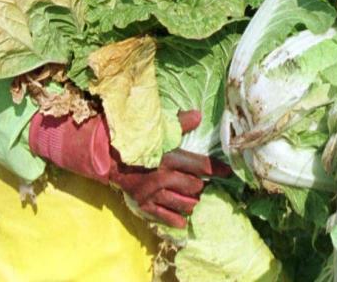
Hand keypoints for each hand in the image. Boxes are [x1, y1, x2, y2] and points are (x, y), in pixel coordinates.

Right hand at [110, 110, 230, 227]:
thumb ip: (180, 123)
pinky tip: (183, 221)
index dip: (217, 169)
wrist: (108, 158)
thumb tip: (199, 115)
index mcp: (170, 158)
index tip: (228, 172)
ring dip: (191, 202)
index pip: (201, 165)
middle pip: (195, 187)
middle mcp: (164, 178)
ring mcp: (154, 193)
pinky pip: (165, 216)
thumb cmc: (136, 142)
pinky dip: (176, 219)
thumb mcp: (157, 131)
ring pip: (183, 203)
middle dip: (200, 186)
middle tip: (201, 184)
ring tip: (193, 198)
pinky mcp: (144, 204)